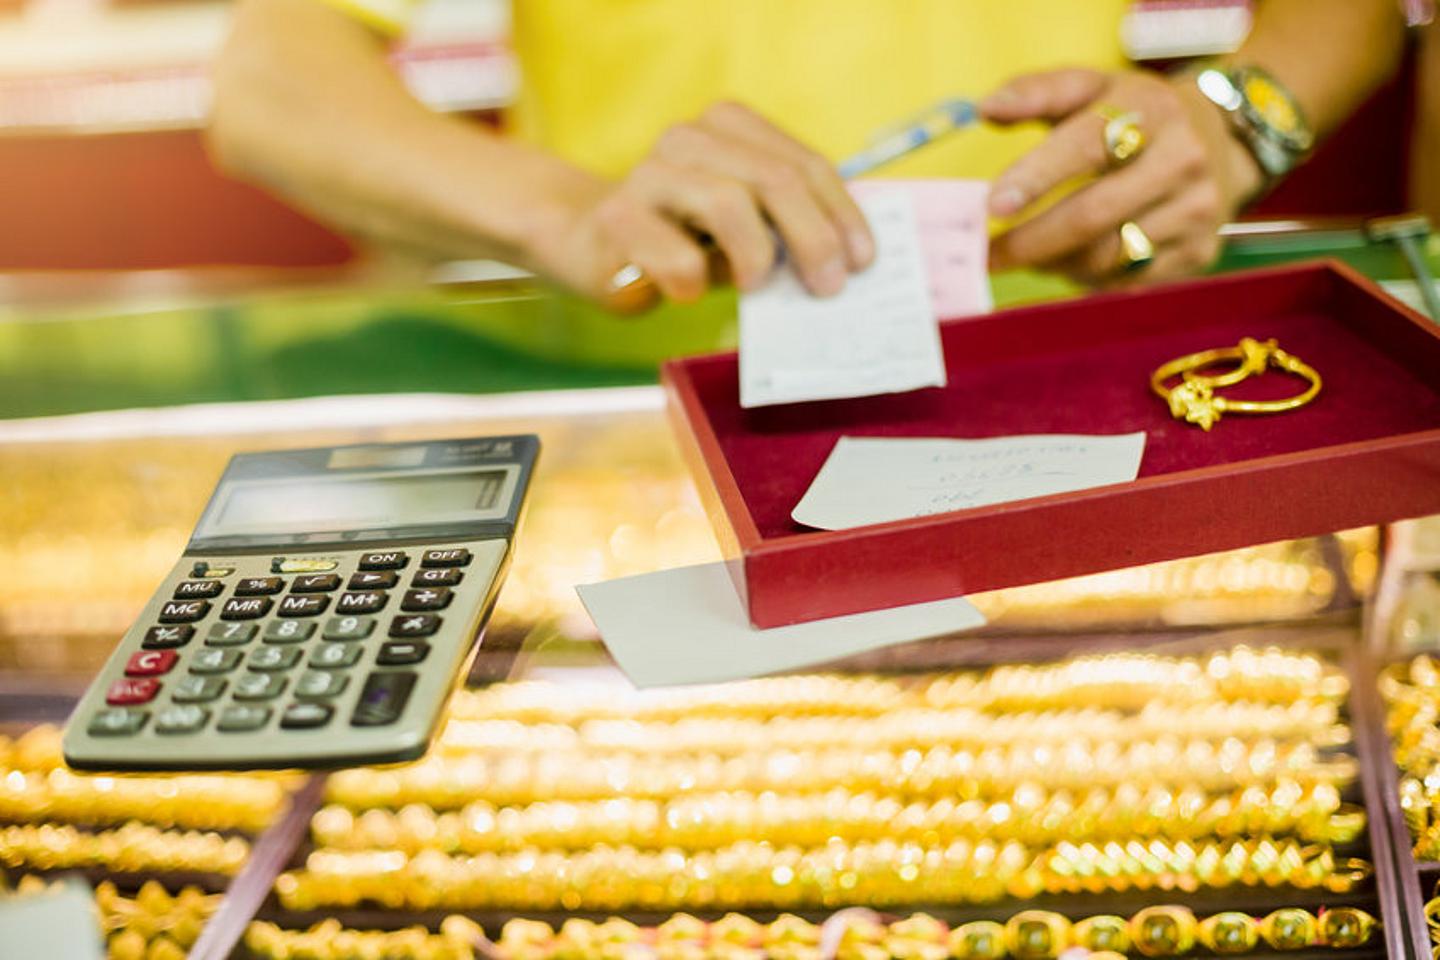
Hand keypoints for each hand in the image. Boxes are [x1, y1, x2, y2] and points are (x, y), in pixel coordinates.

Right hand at [522, 102, 873, 310]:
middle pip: (774, 180)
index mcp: (728, 126)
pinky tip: (687, 291)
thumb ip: (784, 227)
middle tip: (828, 285)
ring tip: (753, 285)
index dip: (841, 214)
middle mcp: (688, 138)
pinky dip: (695, 285)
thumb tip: (844, 264)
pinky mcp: (617, 219)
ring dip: (756, 258)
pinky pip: (678, 258)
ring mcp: (649, 174)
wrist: (588, 243)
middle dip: (813, 237)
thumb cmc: (682, 239)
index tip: (862, 260)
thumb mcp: (742, 225)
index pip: (803, 164)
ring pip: (729, 204)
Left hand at [980, 68, 1264, 285]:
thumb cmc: (1135, 115)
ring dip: (1054, 263)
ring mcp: (1195, 210)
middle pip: (1091, 215)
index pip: (1085, 145)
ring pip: (1106, 256)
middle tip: (985, 258)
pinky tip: (1069, 263)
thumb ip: (1036, 92)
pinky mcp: (1198, 252)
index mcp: (1149, 111)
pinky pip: (1126, 281)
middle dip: (1029, 242)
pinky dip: (1086, 278)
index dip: (1036, 177)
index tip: (991, 207)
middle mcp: (1180, 160)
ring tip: (1029, 254)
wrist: (1222, 140)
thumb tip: (986, 108)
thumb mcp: (1092, 88)